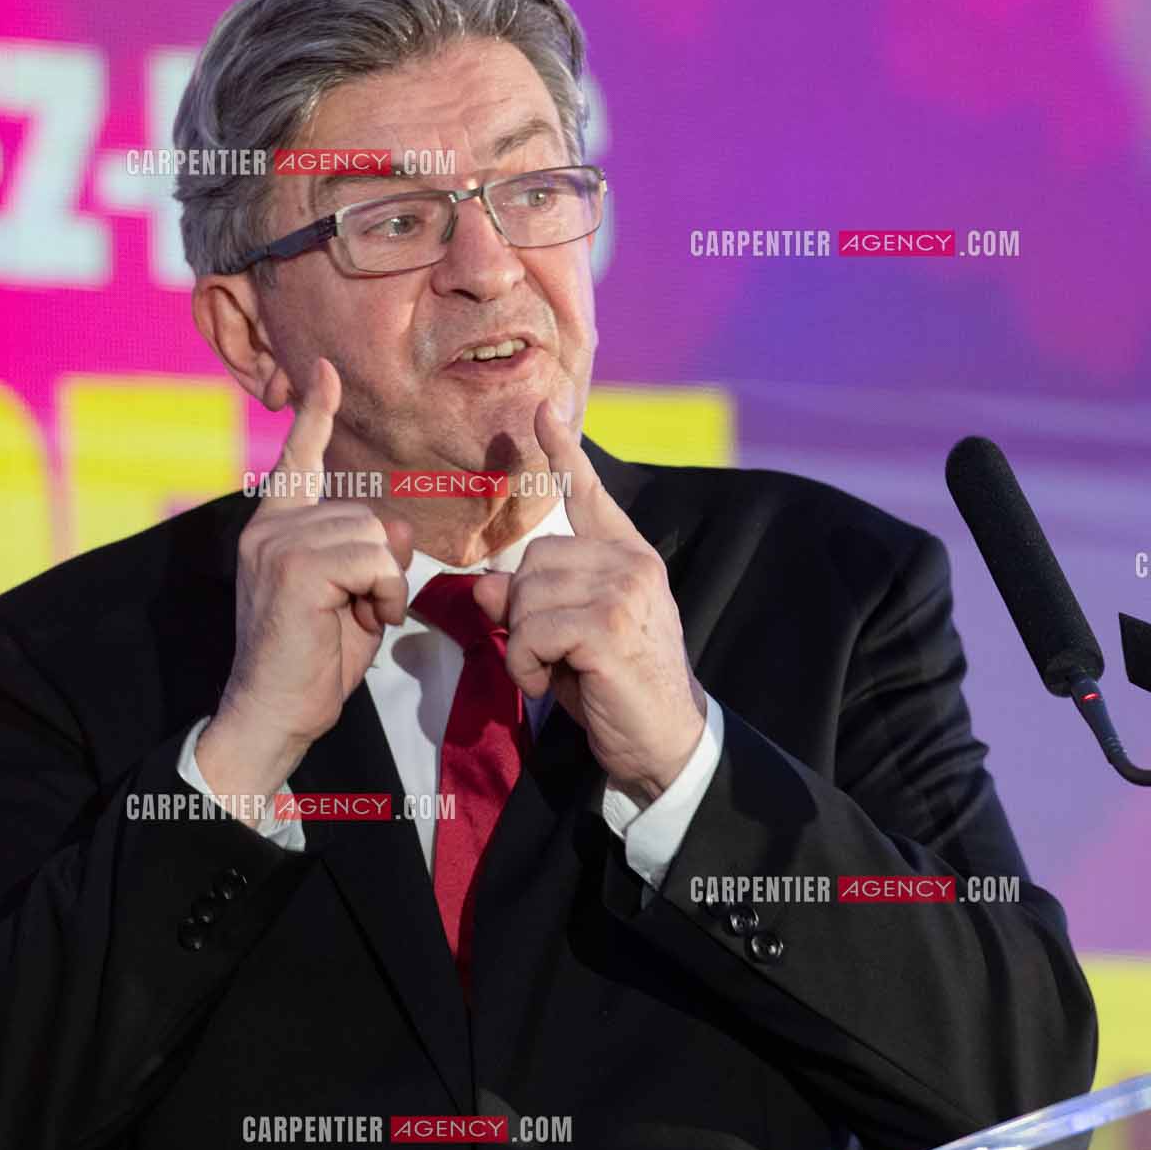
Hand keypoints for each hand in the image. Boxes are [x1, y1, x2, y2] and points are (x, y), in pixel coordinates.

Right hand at [198, 358, 412, 802]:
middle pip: (368, 513)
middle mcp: (270, 527)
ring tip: (360, 617)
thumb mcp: (350, 595)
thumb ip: (367, 552)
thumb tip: (395, 527)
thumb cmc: (314, 662)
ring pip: (375, 535)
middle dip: (385, 566)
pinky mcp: (294, 565)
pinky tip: (364, 619)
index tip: (325, 372)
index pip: (298, 459)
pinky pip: (373, 558)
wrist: (275, 714)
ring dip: (386, 584)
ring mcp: (277, 543)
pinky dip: (385, 593)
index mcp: (276, 528)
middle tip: (361, 610)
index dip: (315, 415)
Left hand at [471, 395, 705, 805]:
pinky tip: (554, 683)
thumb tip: (484, 584)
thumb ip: (532, 601)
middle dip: (523, 613)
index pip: (590, 496)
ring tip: (555, 671)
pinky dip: (527, 666)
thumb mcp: (567, 638)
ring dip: (523, 646)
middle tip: (549, 654)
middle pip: (532, 561)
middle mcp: (629, 563)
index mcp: (626, 556)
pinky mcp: (607, 626)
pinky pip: (530, 632)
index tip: (544, 409)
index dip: (565, 452)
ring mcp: (622, 591)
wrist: (666, 740)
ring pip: (526, 598)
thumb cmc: (615, 687)